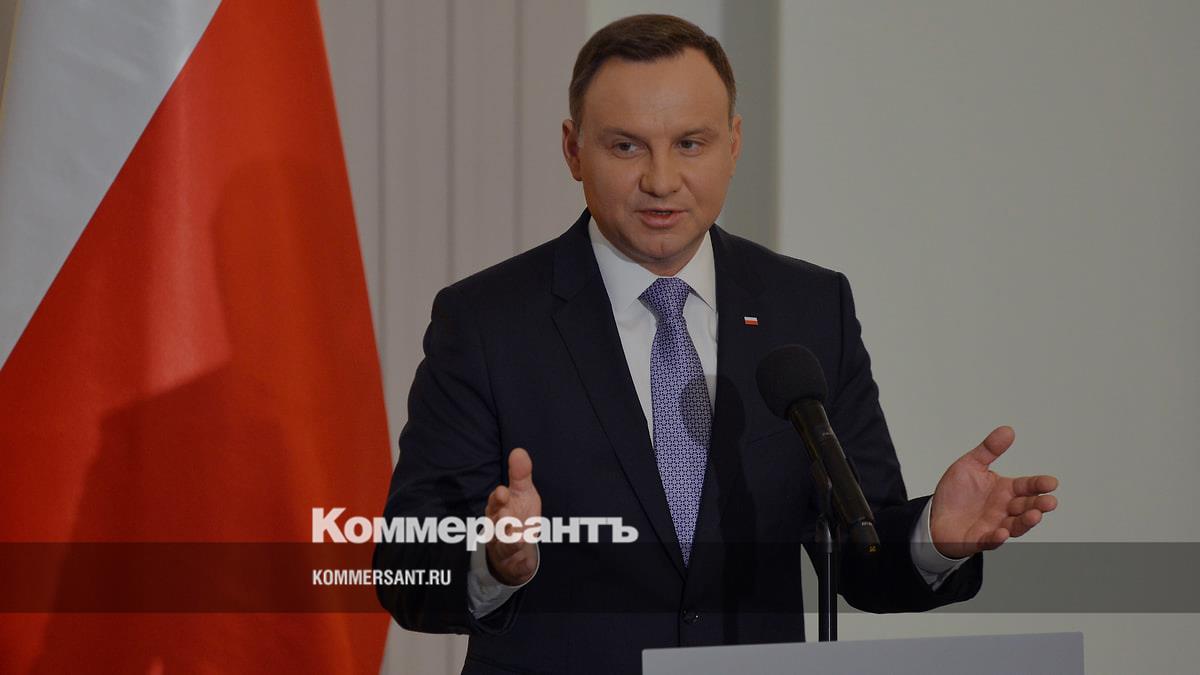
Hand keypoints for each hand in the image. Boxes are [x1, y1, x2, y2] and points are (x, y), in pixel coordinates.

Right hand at [484, 447, 541, 585]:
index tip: (504, 492)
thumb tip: (519, 450)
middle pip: (495, 525)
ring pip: (502, 546)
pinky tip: (527, 563)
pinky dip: (520, 566)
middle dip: (501, 521)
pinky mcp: (512, 565)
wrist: (518, 548)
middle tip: (508, 515)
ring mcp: (503, 548)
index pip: (495, 502)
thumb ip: (520, 475)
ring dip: (509, 542)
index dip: (498, 498)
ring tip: (518, 539)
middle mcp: (497, 529)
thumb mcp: (522, 493)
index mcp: (498, 509)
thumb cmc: (518, 515)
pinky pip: (515, 566)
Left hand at [929, 426, 1058, 558]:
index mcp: (1004, 490)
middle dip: (1039, 504)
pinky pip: (991, 540)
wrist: (935, 516)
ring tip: (1034, 516)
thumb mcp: (970, 465)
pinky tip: (1002, 533)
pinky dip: (998, 538)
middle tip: (1049, 502)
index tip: (1051, 482)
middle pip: (1026, 506)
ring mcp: (994, 525)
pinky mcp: (980, 539)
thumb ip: (989, 449)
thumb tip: (1007, 430)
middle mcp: (1003, 509)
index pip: (1026, 486)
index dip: (1039, 484)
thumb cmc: (956, 493)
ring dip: (1026, 522)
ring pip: (1015, 525)